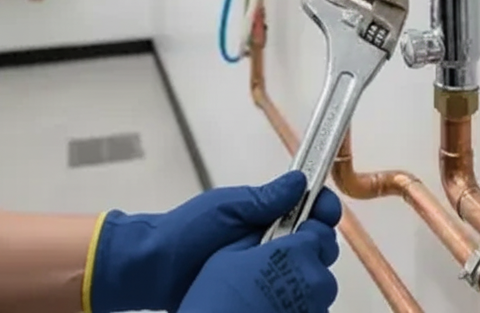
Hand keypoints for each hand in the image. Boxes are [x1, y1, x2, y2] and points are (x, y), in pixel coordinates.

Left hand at [87, 170, 341, 312]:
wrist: (152, 271)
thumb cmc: (186, 232)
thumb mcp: (225, 208)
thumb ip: (263, 198)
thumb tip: (299, 180)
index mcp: (261, 213)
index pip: (305, 205)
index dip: (321, 208)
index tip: (327, 213)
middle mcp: (266, 240)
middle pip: (310, 239)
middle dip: (320, 240)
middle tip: (317, 247)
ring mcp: (261, 268)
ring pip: (302, 268)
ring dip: (310, 269)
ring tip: (307, 275)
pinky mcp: (255, 294)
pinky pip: (284, 294)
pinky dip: (296, 295)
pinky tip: (299, 299)